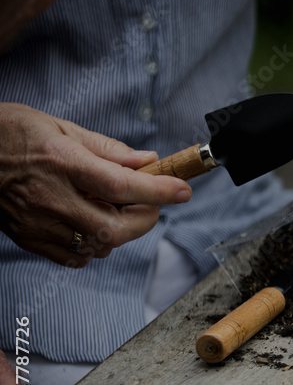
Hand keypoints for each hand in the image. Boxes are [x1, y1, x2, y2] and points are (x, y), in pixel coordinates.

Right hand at [0, 103, 192, 266]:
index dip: (158, 191)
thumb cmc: (12, 133)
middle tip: (149, 205)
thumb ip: (108, 149)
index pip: (121, 184)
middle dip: (143, 221)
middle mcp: (49, 195)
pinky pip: (74, 257)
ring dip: (119, 233)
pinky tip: (92, 226)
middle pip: (113, 228)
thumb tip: (147, 161)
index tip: (183, 190)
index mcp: (62, 161)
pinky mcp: (27, 238)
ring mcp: (36, 221)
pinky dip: (94, 247)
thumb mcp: (61, 127)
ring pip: (97, 246)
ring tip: (116, 210)